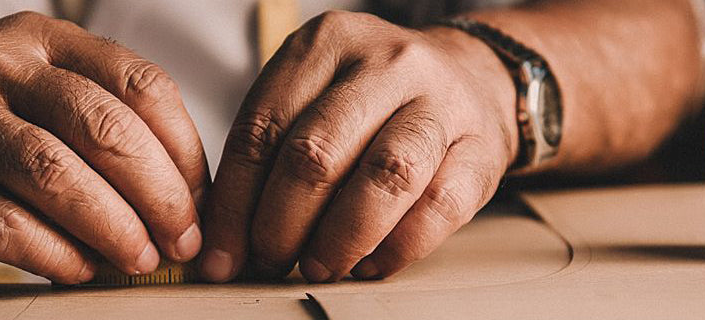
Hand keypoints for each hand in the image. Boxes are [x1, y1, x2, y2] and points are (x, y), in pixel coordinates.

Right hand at [0, 12, 208, 283]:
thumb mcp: (32, 93)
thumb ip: (99, 122)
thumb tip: (185, 195)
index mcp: (42, 39)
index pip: (138, 83)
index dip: (182, 148)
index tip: (201, 198)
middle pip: (103, 127)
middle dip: (158, 193)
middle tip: (182, 238)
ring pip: (53, 174)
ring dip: (111, 226)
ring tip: (139, 259)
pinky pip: (1, 223)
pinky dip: (53, 253)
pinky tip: (79, 269)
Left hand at [199, 11, 518, 282]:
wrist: (471, 78)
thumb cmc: (375, 100)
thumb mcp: (314, 97)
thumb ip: (271, 152)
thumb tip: (226, 240)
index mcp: (326, 43)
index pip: (262, 128)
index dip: (235, 202)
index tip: (223, 252)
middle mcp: (386, 63)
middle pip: (317, 153)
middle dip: (283, 223)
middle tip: (271, 260)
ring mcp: (440, 102)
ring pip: (383, 177)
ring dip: (340, 237)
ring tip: (318, 267)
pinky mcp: (482, 148)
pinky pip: (438, 207)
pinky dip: (398, 247)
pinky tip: (371, 263)